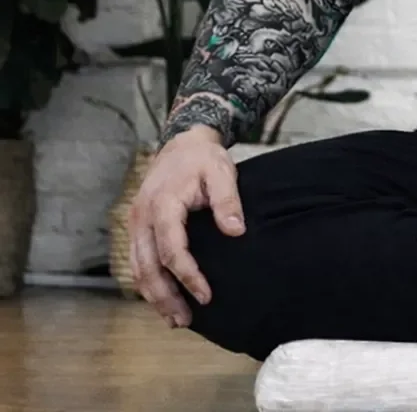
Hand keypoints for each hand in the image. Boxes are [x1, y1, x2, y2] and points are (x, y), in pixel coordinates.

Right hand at [128, 125, 244, 328]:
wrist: (182, 143)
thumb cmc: (203, 159)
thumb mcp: (222, 172)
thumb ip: (227, 201)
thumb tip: (236, 231)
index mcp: (163, 204)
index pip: (171, 249)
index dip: (187, 275)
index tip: (206, 294)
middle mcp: (142, 217)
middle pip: (147, 266)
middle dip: (165, 297)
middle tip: (185, 320)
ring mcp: (135, 223)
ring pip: (138, 268)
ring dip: (154, 295)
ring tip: (174, 318)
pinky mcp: (137, 227)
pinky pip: (137, 261)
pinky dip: (147, 282)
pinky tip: (162, 297)